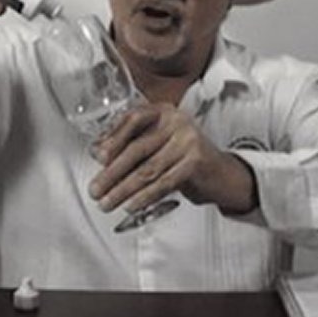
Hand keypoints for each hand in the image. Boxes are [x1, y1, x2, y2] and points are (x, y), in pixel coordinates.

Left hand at [88, 103, 257, 215]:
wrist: (221, 173)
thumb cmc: (184, 157)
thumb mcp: (157, 145)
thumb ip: (130, 145)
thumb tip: (98, 153)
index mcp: (163, 112)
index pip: (133, 119)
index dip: (113, 138)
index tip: (98, 157)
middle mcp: (176, 121)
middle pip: (137, 148)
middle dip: (112, 173)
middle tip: (96, 189)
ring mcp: (188, 140)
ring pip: (148, 169)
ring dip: (123, 189)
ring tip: (108, 202)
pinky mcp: (196, 162)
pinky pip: (163, 183)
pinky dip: (144, 197)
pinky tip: (131, 205)